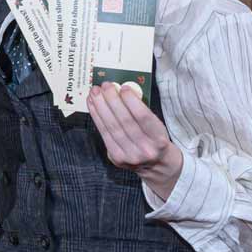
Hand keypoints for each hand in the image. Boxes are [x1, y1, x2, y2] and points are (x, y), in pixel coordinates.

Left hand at [86, 82, 182, 199]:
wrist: (156, 165)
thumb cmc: (156, 139)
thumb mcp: (157, 126)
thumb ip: (142, 111)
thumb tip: (122, 91)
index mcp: (159, 139)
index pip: (143, 118)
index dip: (131, 101)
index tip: (123, 88)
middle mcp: (144, 150)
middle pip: (124, 121)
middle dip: (112, 100)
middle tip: (105, 85)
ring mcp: (129, 156)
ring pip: (111, 127)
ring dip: (100, 106)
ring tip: (95, 92)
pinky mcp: (116, 158)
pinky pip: (104, 134)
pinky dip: (97, 117)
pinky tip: (93, 104)